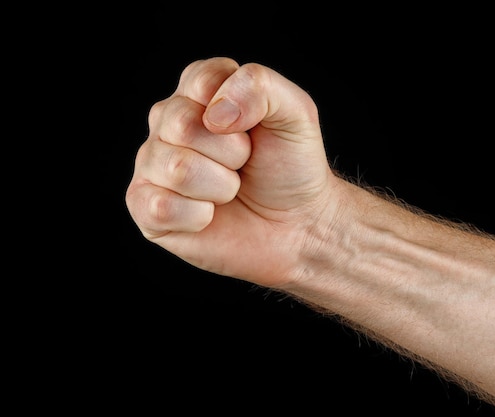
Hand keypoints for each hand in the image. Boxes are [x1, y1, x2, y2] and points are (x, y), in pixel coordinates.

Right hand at [125, 57, 336, 285]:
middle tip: (245, 163)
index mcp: (199, 90)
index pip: (201, 80)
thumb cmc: (292, 166)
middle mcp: (168, 123)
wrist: (298, 224)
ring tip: (230, 190)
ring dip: (220, 187)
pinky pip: (161, 208)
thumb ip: (259, 85)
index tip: (253, 129)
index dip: (238, 109)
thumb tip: (214, 114)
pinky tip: (210, 215)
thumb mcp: (296, 112)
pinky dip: (199, 217)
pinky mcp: (147, 209)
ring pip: (177, 169)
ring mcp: (154, 165)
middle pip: (183, 125)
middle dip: (232, 152)